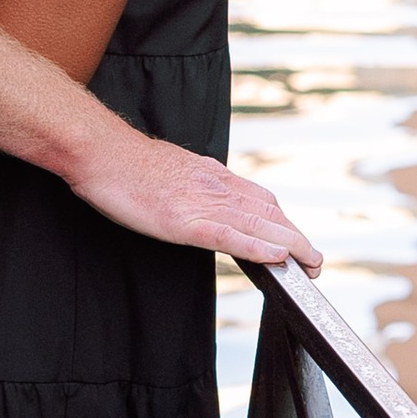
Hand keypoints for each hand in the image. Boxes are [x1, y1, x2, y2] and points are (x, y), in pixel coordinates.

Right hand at [68, 124, 320, 275]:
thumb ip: (192, 186)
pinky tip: (278, 259)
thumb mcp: (171, 171)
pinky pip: (230, 236)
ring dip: (291, 246)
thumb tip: (199, 200)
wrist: (100, 152)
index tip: (296, 239)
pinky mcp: (185, 221)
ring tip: (312, 265)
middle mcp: (216, 188)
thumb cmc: (124, 164)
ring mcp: (202, 204)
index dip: (283, 222)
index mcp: (211, 177)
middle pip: (269, 213)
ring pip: (259, 225)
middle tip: (315, 261)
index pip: (259, 200)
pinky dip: (259, 247)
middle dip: (297, 238)